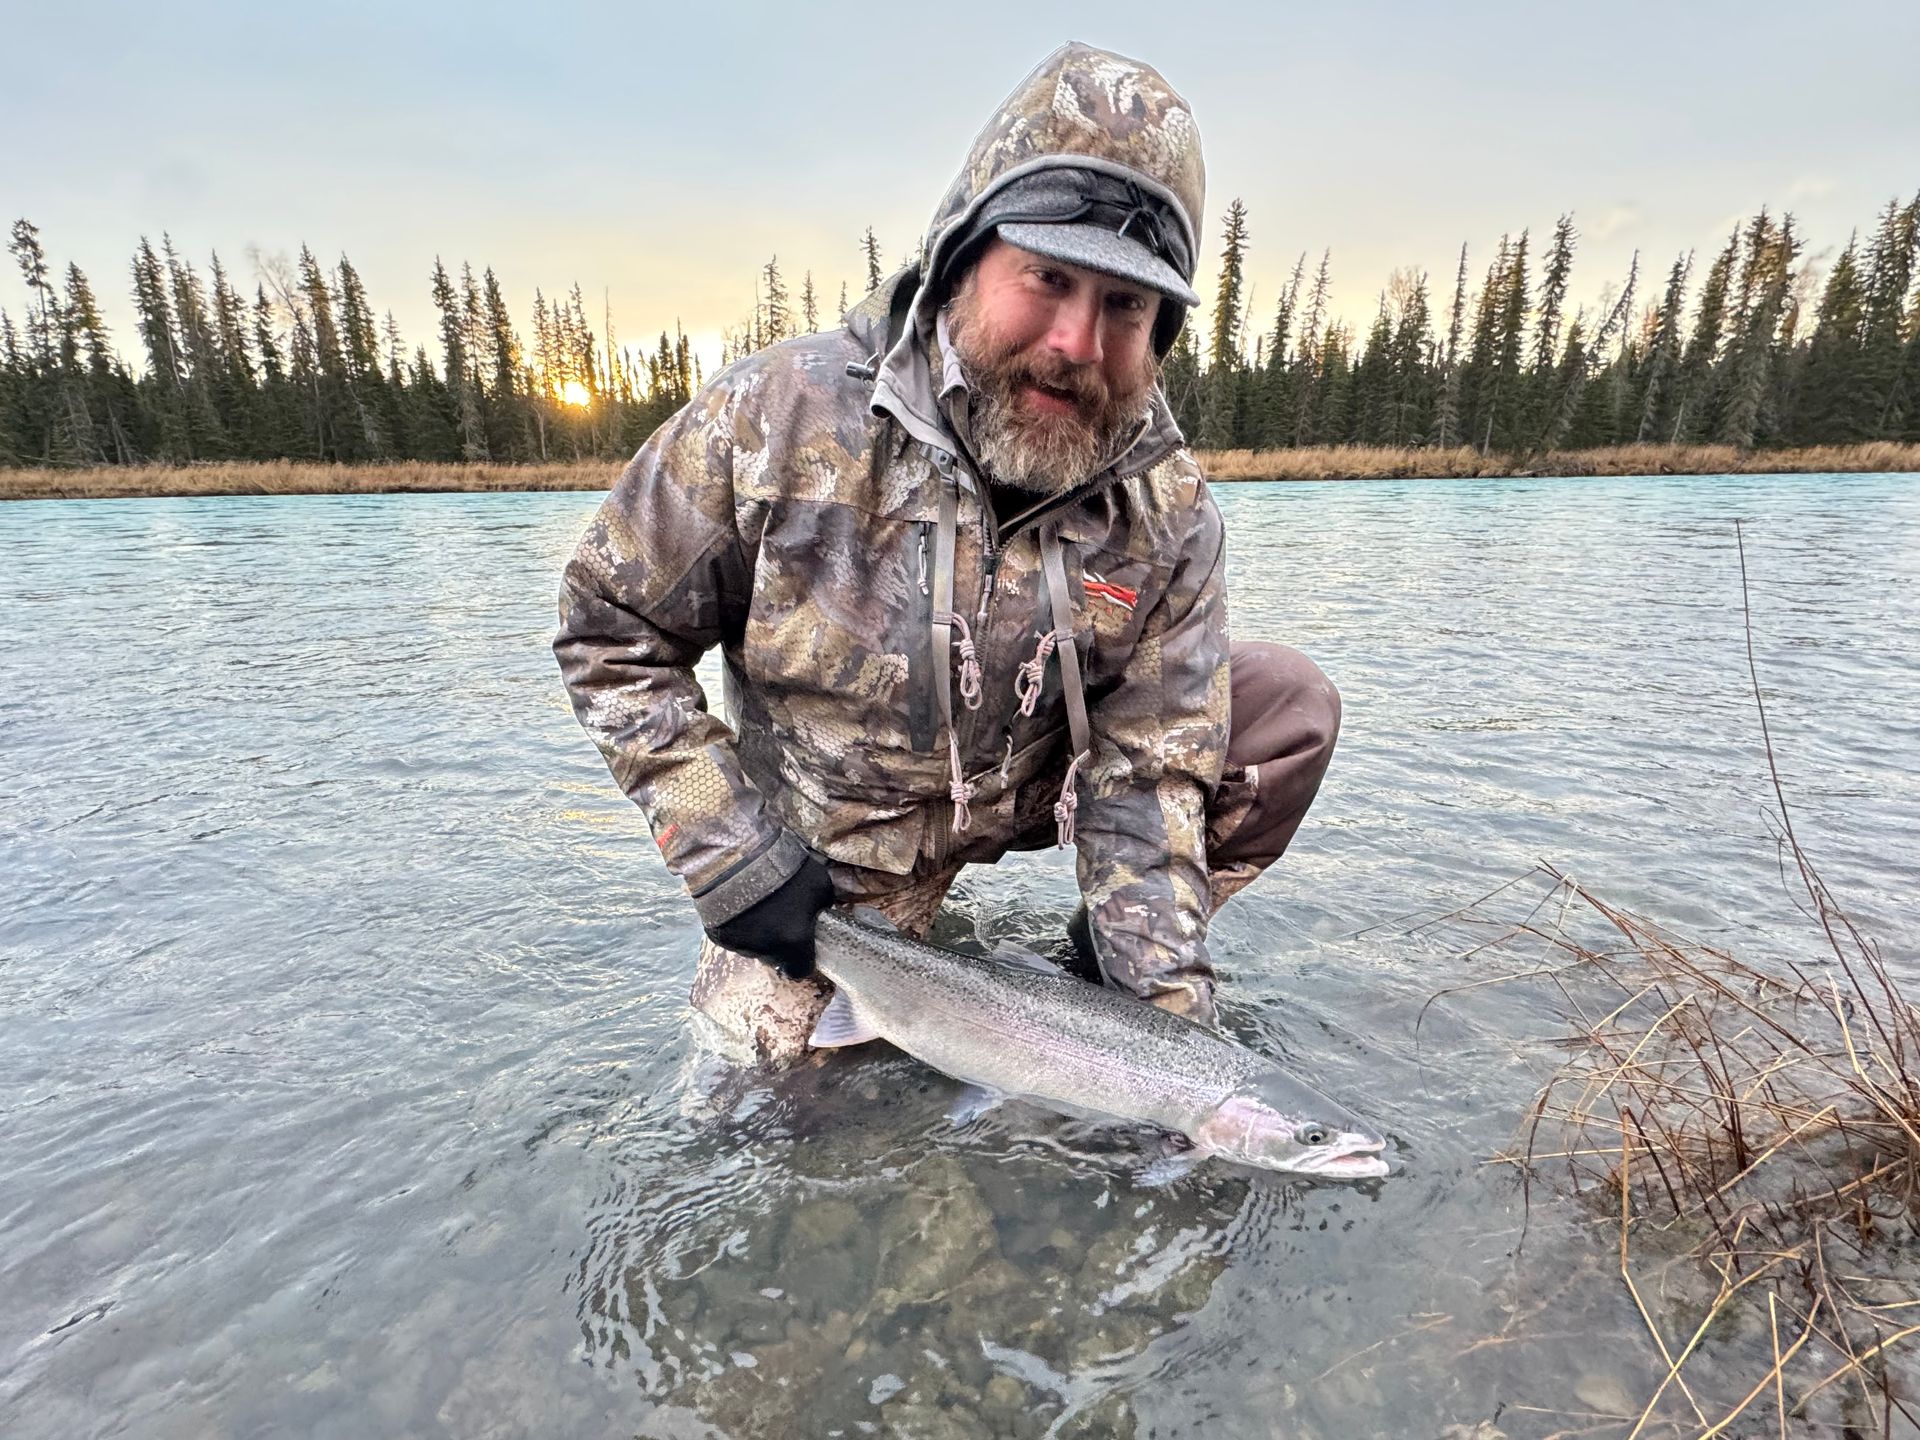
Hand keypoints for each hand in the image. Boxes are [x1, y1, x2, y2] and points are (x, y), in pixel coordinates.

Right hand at [705, 854, 835, 979]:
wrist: (736, 856)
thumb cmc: (783, 870)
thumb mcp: (819, 882)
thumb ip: (823, 904)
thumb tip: (821, 910)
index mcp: (794, 943)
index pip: (801, 969)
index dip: (803, 958)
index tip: (802, 943)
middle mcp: (765, 952)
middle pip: (774, 958)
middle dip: (779, 943)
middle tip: (779, 917)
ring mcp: (738, 946)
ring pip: (752, 948)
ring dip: (757, 933)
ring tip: (757, 906)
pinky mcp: (716, 936)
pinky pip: (731, 937)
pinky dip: (737, 925)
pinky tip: (739, 904)